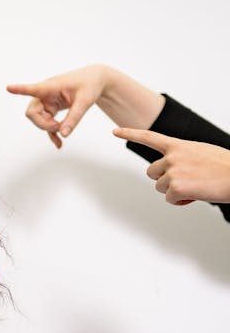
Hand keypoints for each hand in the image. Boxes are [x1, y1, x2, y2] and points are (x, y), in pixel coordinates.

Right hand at [7, 65, 110, 147]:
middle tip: (58, 127)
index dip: (21, 90)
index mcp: (52, 86)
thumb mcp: (85, 101)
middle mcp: (45, 93)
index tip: (9, 87)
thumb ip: (73, 118)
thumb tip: (63, 134)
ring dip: (48, 128)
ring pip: (38, 119)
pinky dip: (51, 133)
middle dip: (43, 124)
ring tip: (63, 130)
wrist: (95, 81)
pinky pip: (45, 123)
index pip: (34, 89)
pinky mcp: (51, 108)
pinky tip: (59, 143)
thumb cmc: (90, 85)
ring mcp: (47, 102)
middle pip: (32, 112)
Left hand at [113, 128, 229, 204]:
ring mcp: (172, 171)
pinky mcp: (175, 187)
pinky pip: (170, 199)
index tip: (114, 131)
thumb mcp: (202, 153)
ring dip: (174, 190)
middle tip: (188, 180)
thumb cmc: (225, 167)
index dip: (130, 134)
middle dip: (164, 179)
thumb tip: (172, 171)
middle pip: (152, 172)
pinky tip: (197, 194)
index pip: (149, 137)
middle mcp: (172, 156)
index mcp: (179, 145)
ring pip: (160, 187)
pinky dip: (182, 201)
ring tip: (196, 185)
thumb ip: (183, 157)